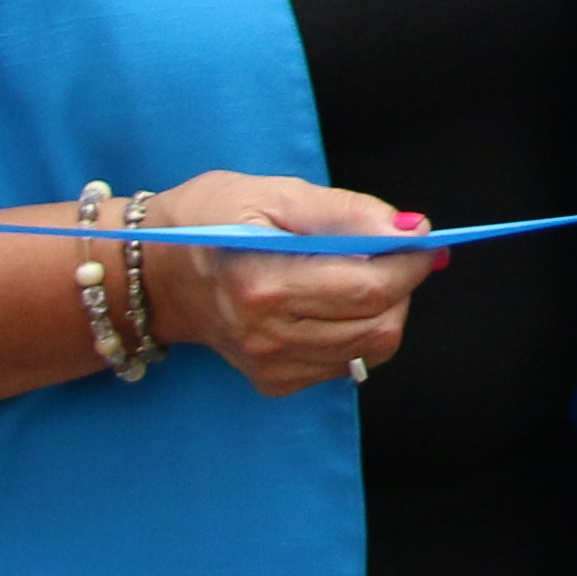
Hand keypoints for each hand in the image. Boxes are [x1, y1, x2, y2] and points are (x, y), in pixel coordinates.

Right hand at [136, 173, 443, 394]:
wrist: (155, 274)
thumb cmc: (209, 221)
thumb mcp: (274, 194)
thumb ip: (346, 212)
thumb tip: (411, 230)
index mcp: (263, 283)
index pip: (369, 288)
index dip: (411, 262)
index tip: (422, 239)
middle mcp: (267, 334)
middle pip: (379, 325)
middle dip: (403, 286)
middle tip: (389, 252)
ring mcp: (269, 364)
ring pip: (371, 349)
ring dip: (384, 309)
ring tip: (356, 273)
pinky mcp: (273, 381)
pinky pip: (346, 363)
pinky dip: (356, 331)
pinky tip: (329, 302)